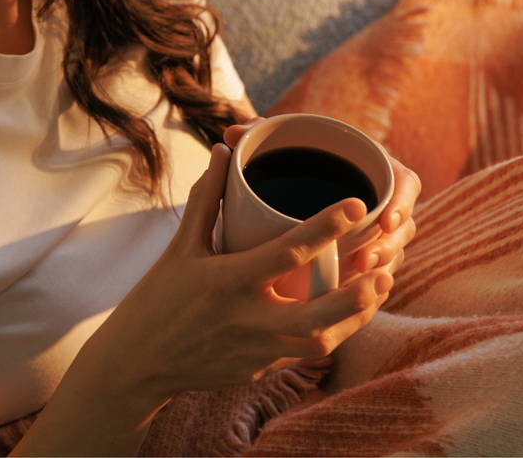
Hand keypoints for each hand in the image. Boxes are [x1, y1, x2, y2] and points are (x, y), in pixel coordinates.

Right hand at [76, 143, 392, 404]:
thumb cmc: (156, 299)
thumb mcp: (179, 248)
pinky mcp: (259, 370)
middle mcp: (247, 320)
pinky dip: (331, 333)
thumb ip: (207, 199)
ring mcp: (256, 351)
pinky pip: (305, 354)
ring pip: (322, 342)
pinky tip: (345, 313)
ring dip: (356, 317)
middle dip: (360, 294)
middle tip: (385, 266)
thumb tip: (223, 152)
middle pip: (320, 315)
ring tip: (378, 289)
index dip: (327, 226)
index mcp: (228, 282)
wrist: (136, 364)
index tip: (358, 205)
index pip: (287, 252)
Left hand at [223, 120, 420, 297]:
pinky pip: (375, 271)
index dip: (402, 202)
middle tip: (364, 261)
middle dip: (389, 246)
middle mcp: (380, 198)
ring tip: (355, 282)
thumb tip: (230, 133)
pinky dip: (366, 285)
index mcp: (370, 166)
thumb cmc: (286, 161)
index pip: (405, 183)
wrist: (284, 188)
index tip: (386, 220)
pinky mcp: (362, 253)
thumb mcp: (275, 149)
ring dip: (379, 268)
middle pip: (402, 225)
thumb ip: (257, 138)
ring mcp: (374, 229)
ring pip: (391, 252)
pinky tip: (349, 300)